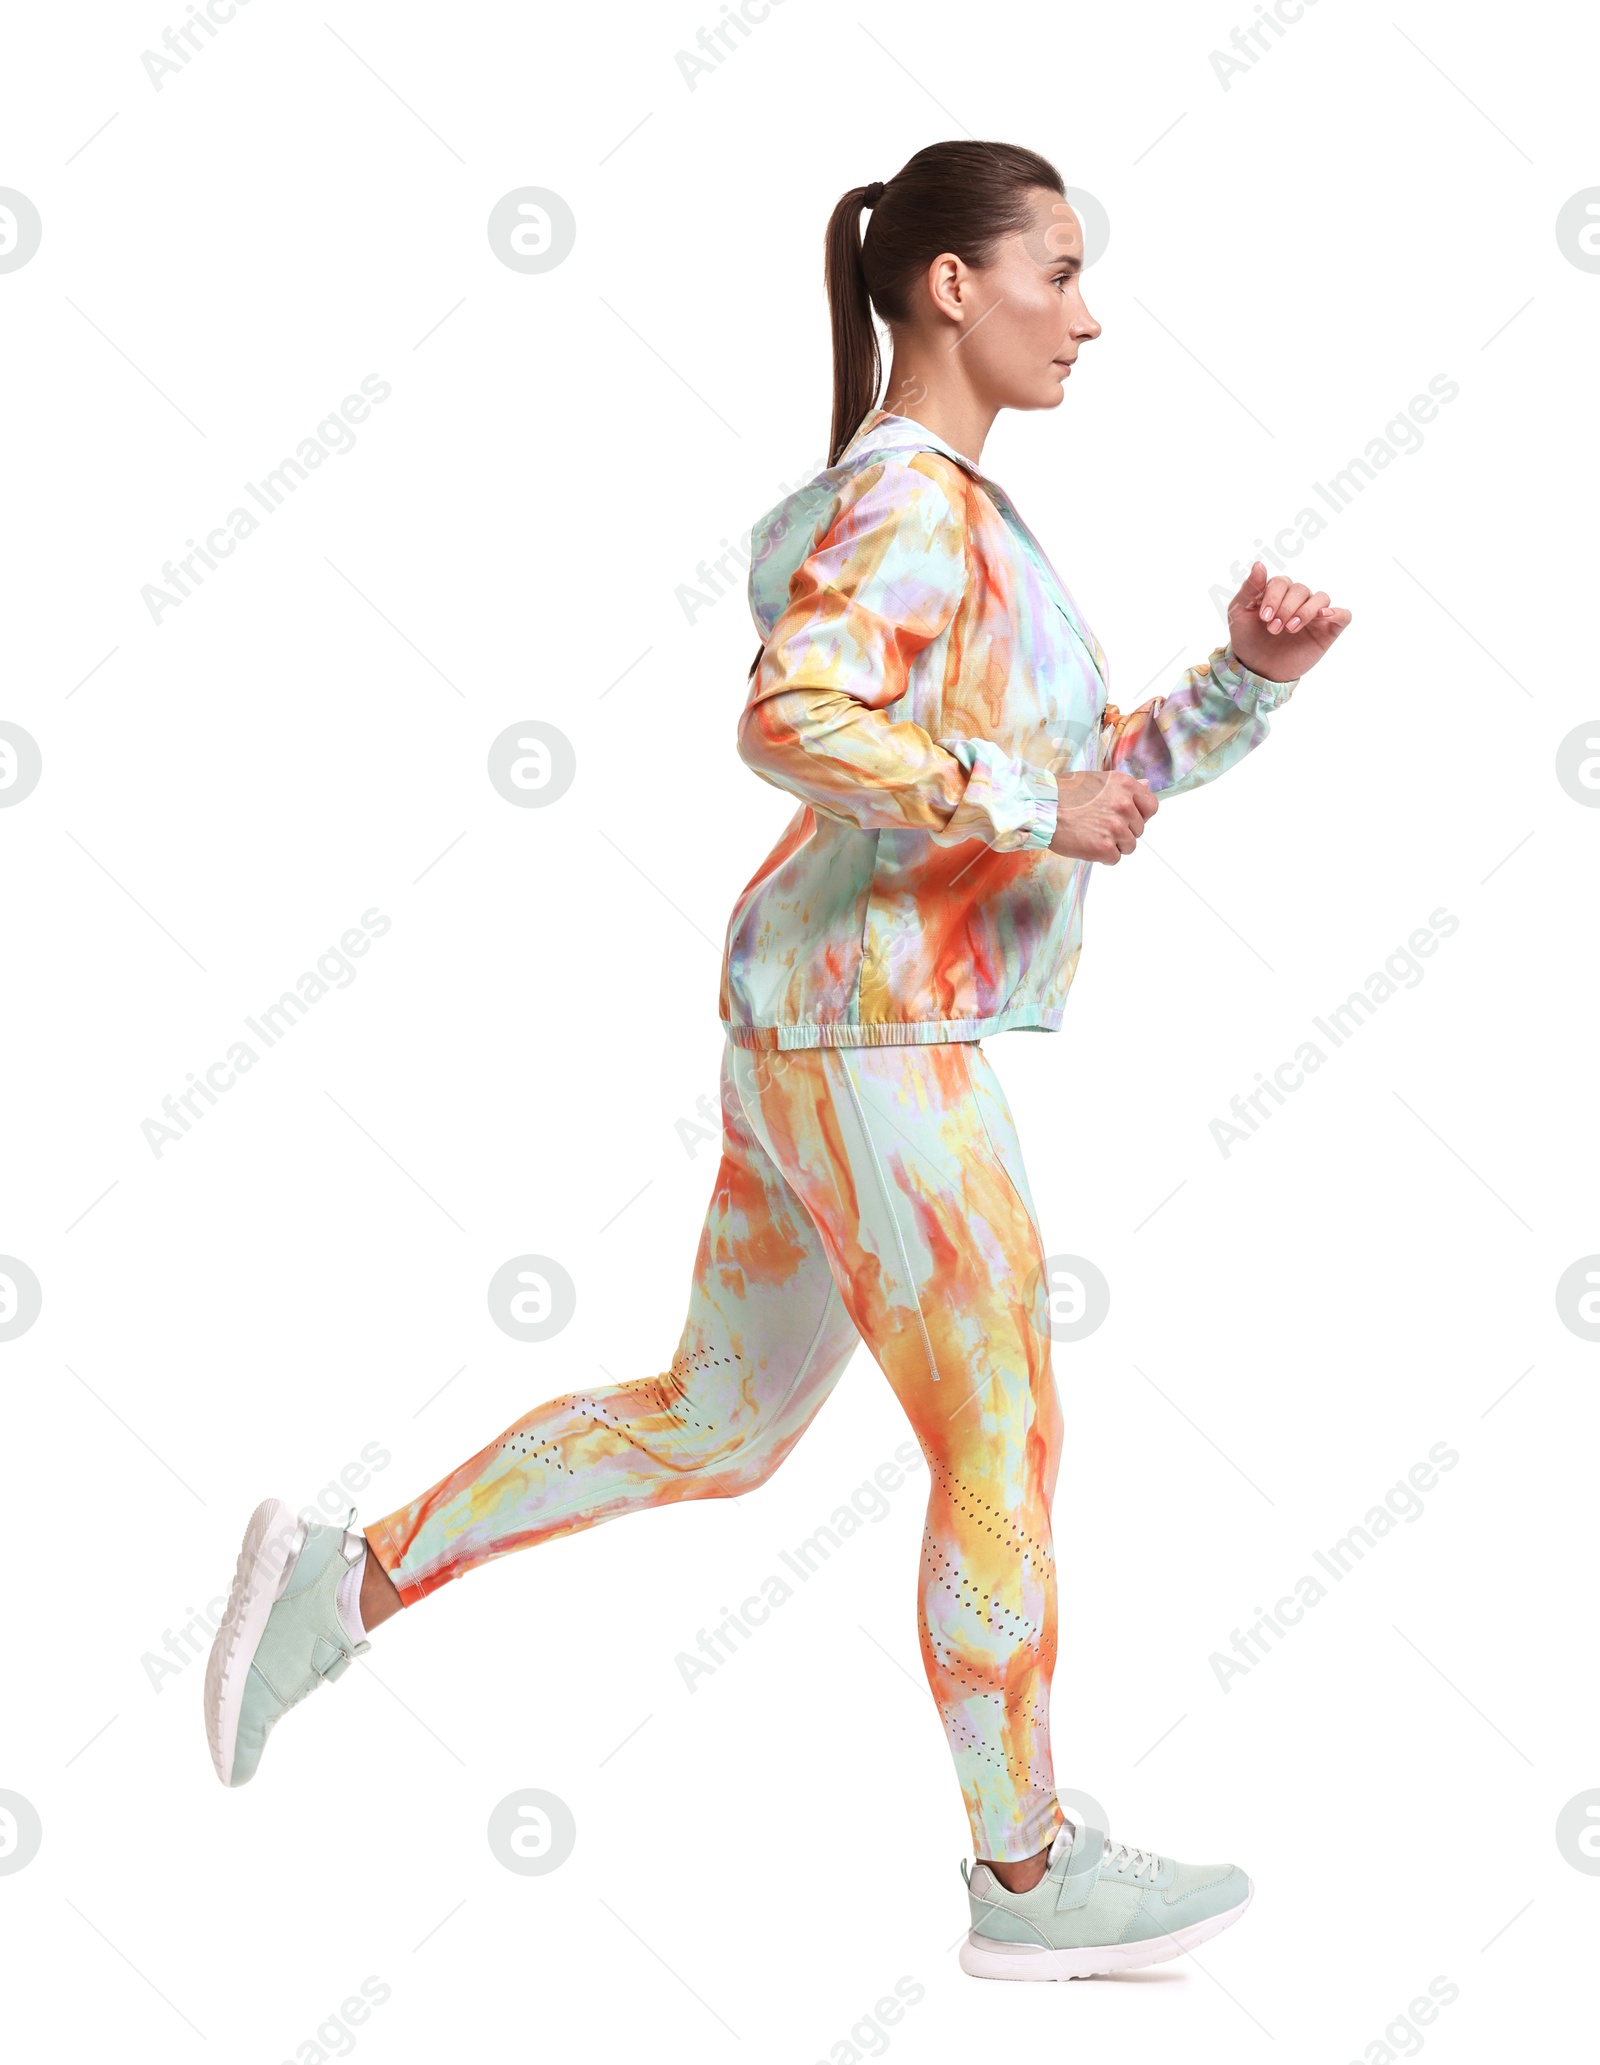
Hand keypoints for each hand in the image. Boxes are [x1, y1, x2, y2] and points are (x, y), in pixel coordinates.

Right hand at [1048, 769, 1157, 863]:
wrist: (1040, 808)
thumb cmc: (1062, 792)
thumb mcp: (1097, 780)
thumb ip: (1123, 787)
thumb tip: (1146, 786)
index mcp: (1124, 785)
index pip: (1151, 806)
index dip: (1141, 815)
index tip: (1128, 819)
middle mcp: (1124, 805)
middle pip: (1139, 829)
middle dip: (1123, 832)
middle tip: (1099, 827)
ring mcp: (1115, 827)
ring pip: (1129, 846)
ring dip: (1113, 845)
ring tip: (1092, 835)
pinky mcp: (1103, 847)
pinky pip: (1114, 859)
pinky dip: (1102, 856)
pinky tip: (1087, 844)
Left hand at [1226, 561, 1351, 681]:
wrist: (1256, 669)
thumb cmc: (1247, 639)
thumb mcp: (1239, 613)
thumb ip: (1249, 589)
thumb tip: (1259, 564)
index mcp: (1278, 592)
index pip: (1282, 582)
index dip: (1274, 597)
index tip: (1264, 618)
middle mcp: (1298, 600)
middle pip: (1301, 590)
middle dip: (1286, 609)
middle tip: (1274, 629)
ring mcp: (1314, 614)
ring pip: (1321, 598)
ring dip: (1306, 611)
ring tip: (1291, 628)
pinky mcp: (1328, 630)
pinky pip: (1343, 615)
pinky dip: (1337, 613)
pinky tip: (1323, 616)